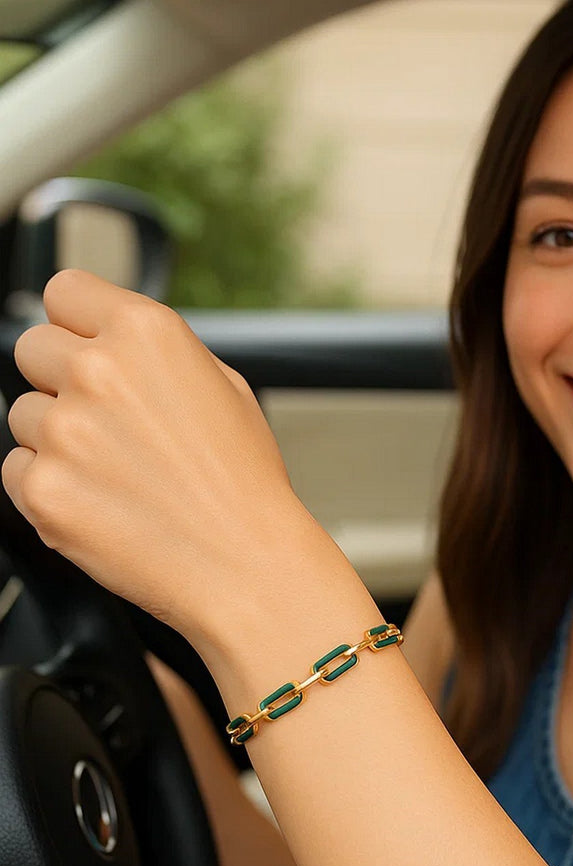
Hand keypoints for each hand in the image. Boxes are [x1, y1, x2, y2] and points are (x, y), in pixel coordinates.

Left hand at [2, 270, 306, 638]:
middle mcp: (97, 371)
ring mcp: (63, 430)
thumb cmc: (244, 481)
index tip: (89, 347)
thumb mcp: (224, 389)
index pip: (65, 290)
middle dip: (62, 379)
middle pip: (31, 348)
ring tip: (118, 472)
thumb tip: (109, 342)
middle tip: (110, 422)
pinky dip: (50, 485)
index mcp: (147, 333)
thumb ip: (156, 355)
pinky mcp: (41, 488)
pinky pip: (16, 470)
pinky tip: (104, 501)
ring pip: (22, 414)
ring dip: (57, 437)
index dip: (79, 323)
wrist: (246, 563)